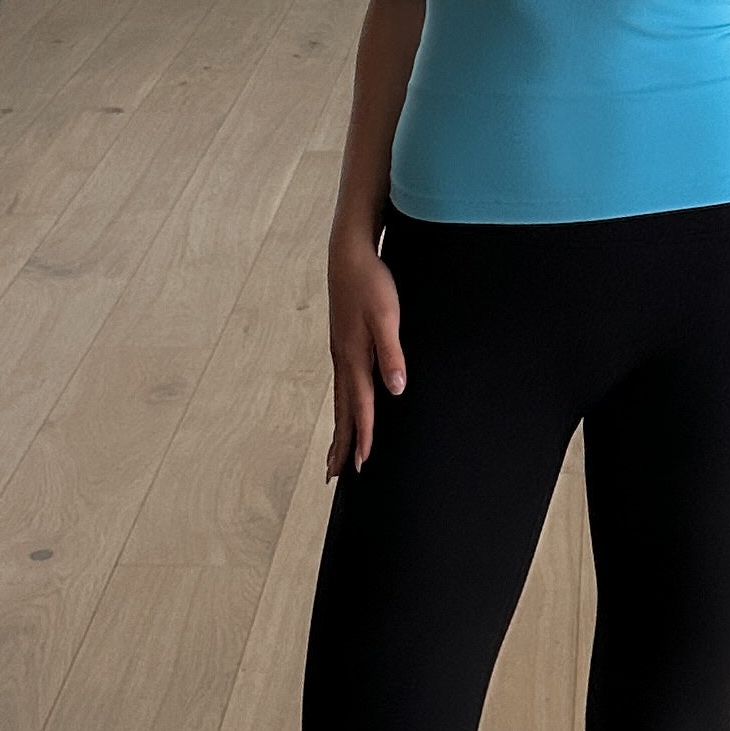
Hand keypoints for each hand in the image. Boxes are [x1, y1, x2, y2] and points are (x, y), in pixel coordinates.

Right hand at [328, 226, 404, 473]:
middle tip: (334, 476)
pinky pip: (342, 385)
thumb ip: (391, 353)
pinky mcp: (343, 343)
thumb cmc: (371, 283)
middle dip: (341, 443)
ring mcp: (341, 352)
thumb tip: (395, 389)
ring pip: (340, 399)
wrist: (349, 255)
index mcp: (354, 357)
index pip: (361, 406)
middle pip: (343, 410)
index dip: (364, 436)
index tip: (363, 466)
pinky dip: (343, 405)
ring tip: (336, 452)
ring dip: (340, 428)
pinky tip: (346, 407)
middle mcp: (343, 360)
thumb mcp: (387, 316)